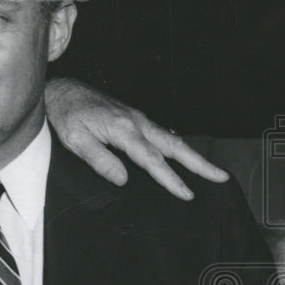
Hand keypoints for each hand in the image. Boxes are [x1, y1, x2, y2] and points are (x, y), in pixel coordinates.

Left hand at [44, 78, 228, 199]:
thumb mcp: (76, 140)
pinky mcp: (134, 118)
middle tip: (221, 177)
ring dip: (192, 155)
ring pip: (171, 139)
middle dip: (199, 163)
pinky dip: (176, 147)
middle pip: (174, 146)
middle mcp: (137, 122)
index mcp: (124, 129)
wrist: (62, 90)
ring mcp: (137, 118)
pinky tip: (181, 156)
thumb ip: (99, 159)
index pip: (152, 160)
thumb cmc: (66, 115)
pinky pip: (161, 134)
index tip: (186, 194)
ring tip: (210, 170)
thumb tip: (123, 180)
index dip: (170, 179)